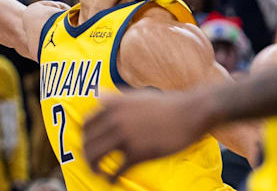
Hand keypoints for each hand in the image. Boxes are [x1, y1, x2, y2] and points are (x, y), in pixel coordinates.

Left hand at [82, 90, 212, 180]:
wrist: (191, 113)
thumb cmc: (166, 105)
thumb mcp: (136, 95)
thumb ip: (115, 97)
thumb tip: (98, 96)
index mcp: (112, 105)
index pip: (86, 124)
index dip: (85, 138)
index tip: (89, 145)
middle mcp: (114, 119)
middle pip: (87, 142)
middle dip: (87, 155)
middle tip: (92, 163)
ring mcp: (125, 136)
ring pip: (95, 156)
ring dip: (93, 167)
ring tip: (98, 173)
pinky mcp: (138, 153)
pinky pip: (116, 170)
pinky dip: (110, 178)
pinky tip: (112, 181)